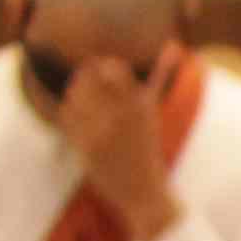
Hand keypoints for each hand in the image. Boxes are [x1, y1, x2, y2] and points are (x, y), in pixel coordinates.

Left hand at [60, 47, 183, 234]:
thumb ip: (160, 76)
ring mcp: (102, 130)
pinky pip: (66, 114)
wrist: (145, 195)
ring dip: (74, 95)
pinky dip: (68, 113)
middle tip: (85, 87)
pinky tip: (78, 122)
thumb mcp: (153, 112)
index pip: (112, 67)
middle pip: (88, 77)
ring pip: (74, 94)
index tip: (102, 74)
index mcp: (140, 105)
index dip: (102, 67)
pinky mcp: (85, 145)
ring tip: (83, 105)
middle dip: (84, 78)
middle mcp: (121, 115)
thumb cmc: (147, 150)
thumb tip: (174, 45)